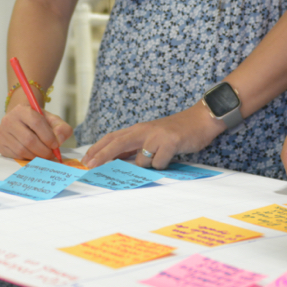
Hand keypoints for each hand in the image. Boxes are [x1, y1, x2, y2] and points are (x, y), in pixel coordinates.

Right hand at [0, 102, 71, 160]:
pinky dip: (27, 158)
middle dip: (43, 150)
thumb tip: (59, 140)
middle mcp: (9, 120)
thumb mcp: (52, 120)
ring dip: (36, 156)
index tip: (55, 145)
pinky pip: (15, 156)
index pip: (36, 123)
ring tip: (43, 156)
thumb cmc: (37, 121)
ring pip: (22, 150)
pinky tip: (32, 155)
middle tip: (51, 155)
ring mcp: (2, 133)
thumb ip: (61, 128)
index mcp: (22, 109)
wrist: (20, 121)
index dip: (48, 136)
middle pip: (29, 139)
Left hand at [83, 106, 219, 168]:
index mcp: (138, 129)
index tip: (85, 160)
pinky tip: (171, 155)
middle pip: (117, 143)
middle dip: (101, 155)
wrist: (201, 119)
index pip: (113, 137)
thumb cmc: (176, 131)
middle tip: (89, 166)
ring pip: (140, 159)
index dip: (98, 148)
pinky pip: (158, 163)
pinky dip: (163, 164)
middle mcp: (144, 130)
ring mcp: (156, 136)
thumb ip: (137, 147)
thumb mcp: (152, 137)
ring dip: (147, 164)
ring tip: (161, 156)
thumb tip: (118, 161)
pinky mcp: (169, 142)